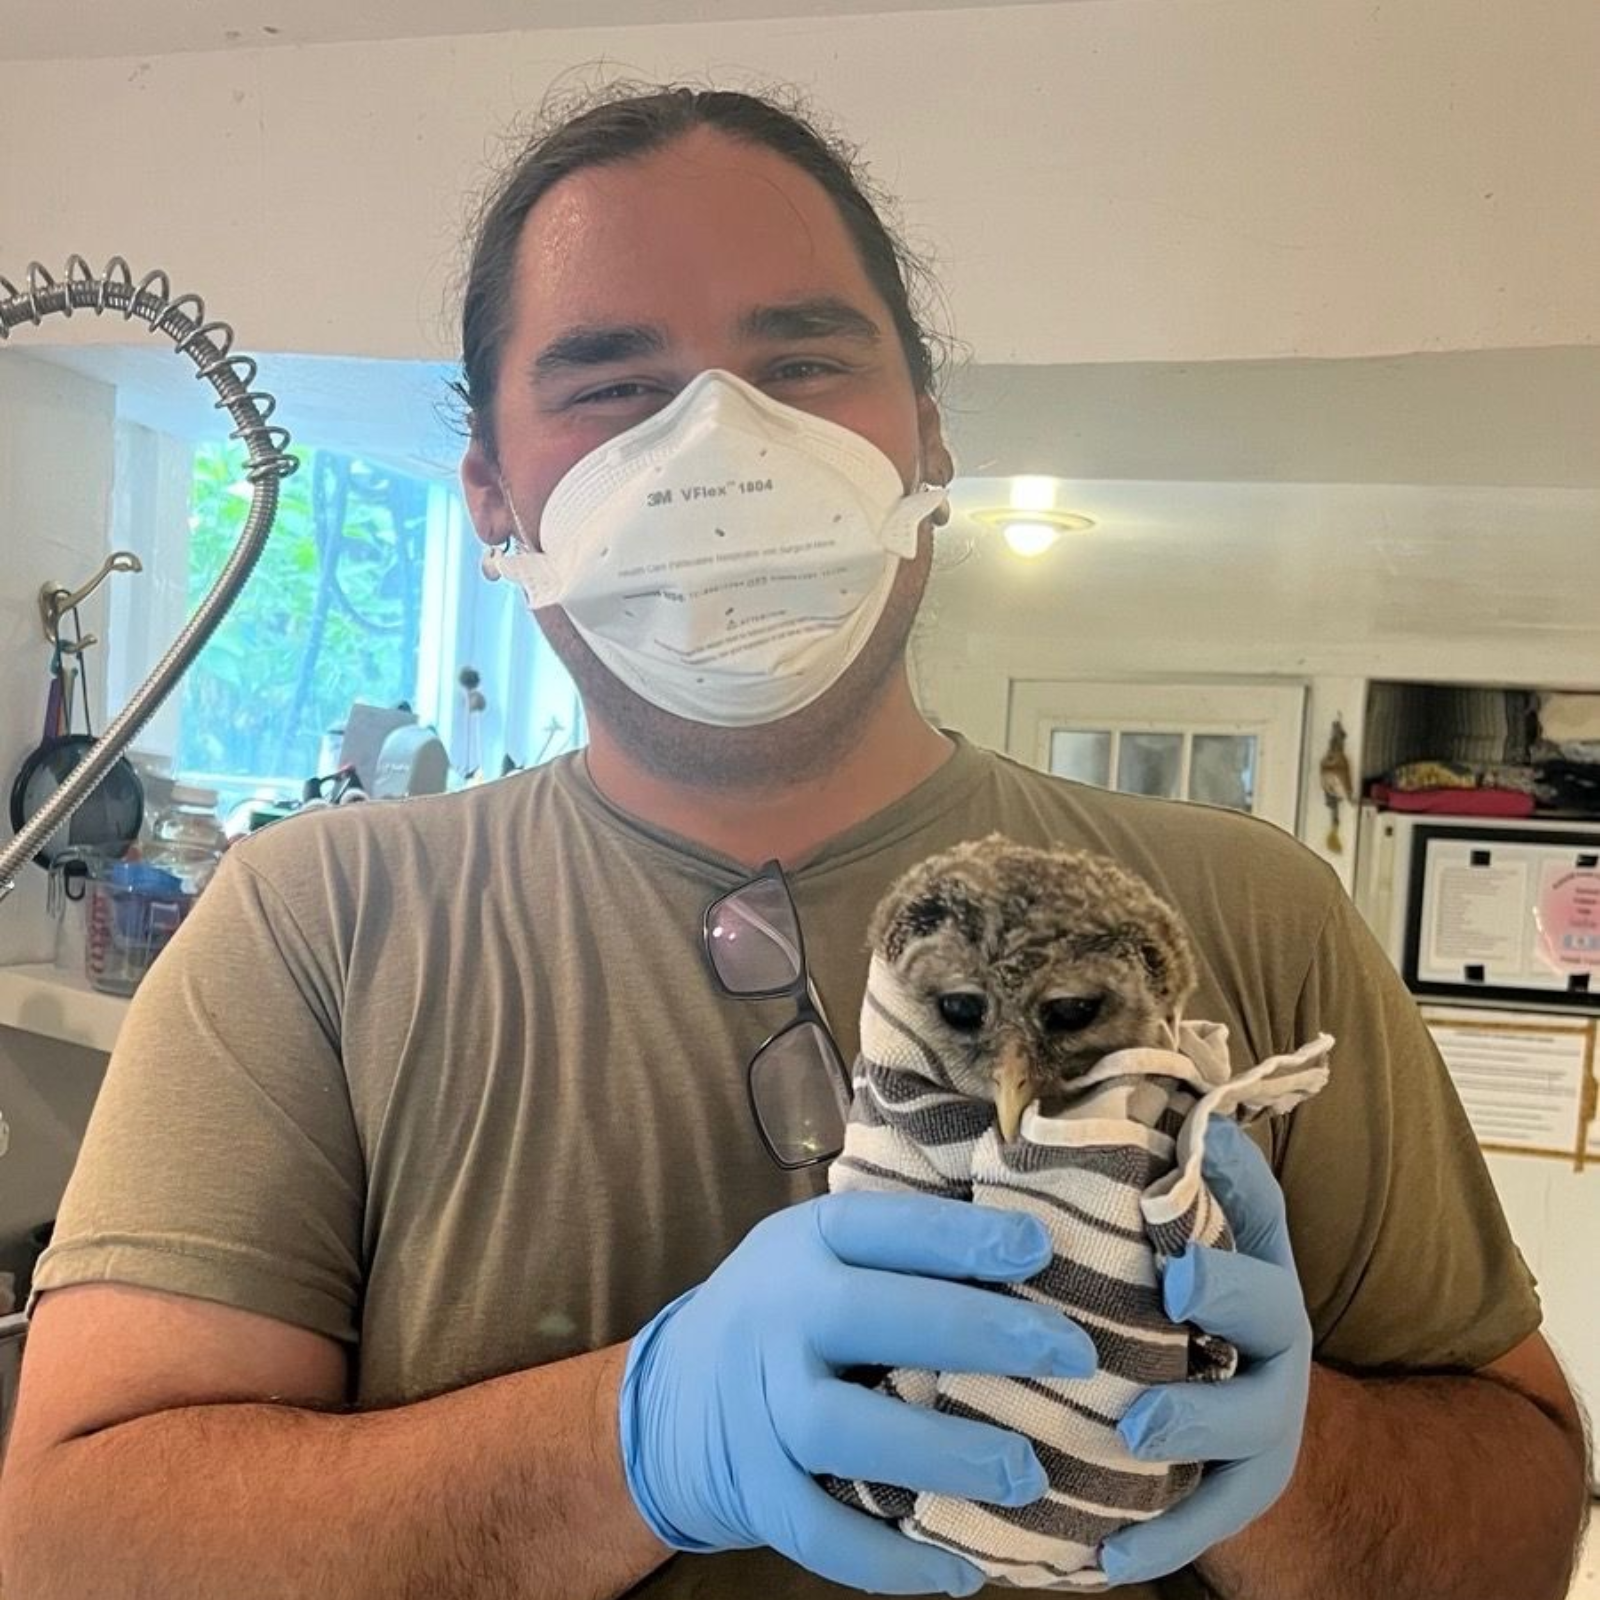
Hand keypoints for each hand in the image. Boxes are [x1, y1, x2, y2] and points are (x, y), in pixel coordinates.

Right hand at [618, 1192, 1097, 1595]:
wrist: (671, 1397)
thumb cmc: (790, 1313)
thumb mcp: (823, 1254)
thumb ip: (903, 1250)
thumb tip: (1041, 1248)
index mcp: (806, 1242)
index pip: (883, 1227)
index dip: (961, 1236)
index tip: (1041, 1249)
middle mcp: (775, 1313)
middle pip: (868, 1316)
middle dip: (977, 1333)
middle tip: (1074, 1355)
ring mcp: (755, 1402)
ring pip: (841, 1428)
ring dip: (940, 1454)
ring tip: (1026, 1475)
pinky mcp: (751, 1484)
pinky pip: (815, 1530)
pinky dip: (887, 1561)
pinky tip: (959, 1573)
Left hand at [1102, 1117, 1312, 1586]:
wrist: (1231, 1416)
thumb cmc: (1159, 1304)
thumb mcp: (1159, 1241)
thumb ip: (1134, 1187)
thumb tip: (1062, 1109)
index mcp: (1251, 1260)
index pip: (1260, 1207)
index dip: (1237, 1176)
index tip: (1201, 1148)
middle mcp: (1271, 1334)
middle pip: (1265, 1308)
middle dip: (1224, 1292)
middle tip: (1175, 1285)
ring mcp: (1264, 1417)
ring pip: (1245, 1423)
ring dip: (1191, 1421)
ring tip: (1134, 1429)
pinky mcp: (1241, 1492)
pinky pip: (1207, 1523)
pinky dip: (1157, 1542)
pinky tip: (1104, 1560)